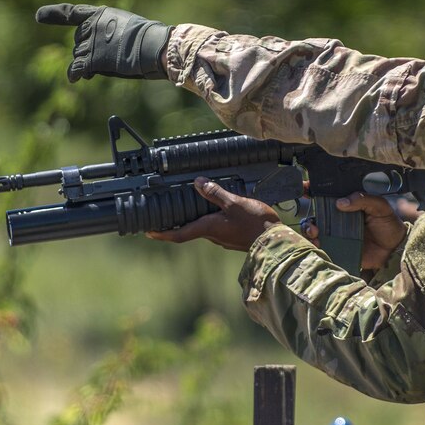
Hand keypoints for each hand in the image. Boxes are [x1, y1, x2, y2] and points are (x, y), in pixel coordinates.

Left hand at [35, 3, 172, 81]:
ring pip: (79, 57)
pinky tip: (74, 79)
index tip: (39, 16)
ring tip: (113, 65)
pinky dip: (75, 74)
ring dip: (89, 64)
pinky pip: (77, 68)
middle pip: (78, 42)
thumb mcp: (128, 30)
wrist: (154, 47)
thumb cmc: (151, 41)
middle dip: (88, 52)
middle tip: (111, 59)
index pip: (73, 13)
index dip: (54, 15)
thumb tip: (93, 64)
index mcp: (101, 14)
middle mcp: (91, 26)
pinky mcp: (91, 59)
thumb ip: (109, 38)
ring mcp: (89, 42)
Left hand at [146, 177, 280, 250]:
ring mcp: (223, 238)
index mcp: (208, 228)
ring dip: (195, 220)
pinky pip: (217, 228)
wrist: (275, 241)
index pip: (179, 234)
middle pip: (189, 230)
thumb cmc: (255, 224)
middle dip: (177, 223)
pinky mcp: (233, 237)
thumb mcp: (234, 203)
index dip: (162, 233)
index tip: (148, 232)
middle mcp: (213, 236)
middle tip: (165, 214)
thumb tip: (198, 183)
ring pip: (204, 228)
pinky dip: (210, 219)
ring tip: (191, 206)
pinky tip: (216, 210)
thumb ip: (216, 193)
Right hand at [303, 192, 406, 269]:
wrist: (395, 248)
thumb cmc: (388, 223)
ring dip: (309, 231)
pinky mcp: (338, 249)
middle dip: (307, 219)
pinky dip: (315, 246)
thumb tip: (340, 202)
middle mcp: (337, 219)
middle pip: (314, 216)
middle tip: (313, 224)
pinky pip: (321, 248)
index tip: (303, 188)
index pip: (326, 195)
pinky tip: (319, 244)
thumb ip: (362, 199)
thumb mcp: (380, 206)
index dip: (312, 190)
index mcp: (346, 205)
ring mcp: (336, 235)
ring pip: (314, 232)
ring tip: (315, 233)